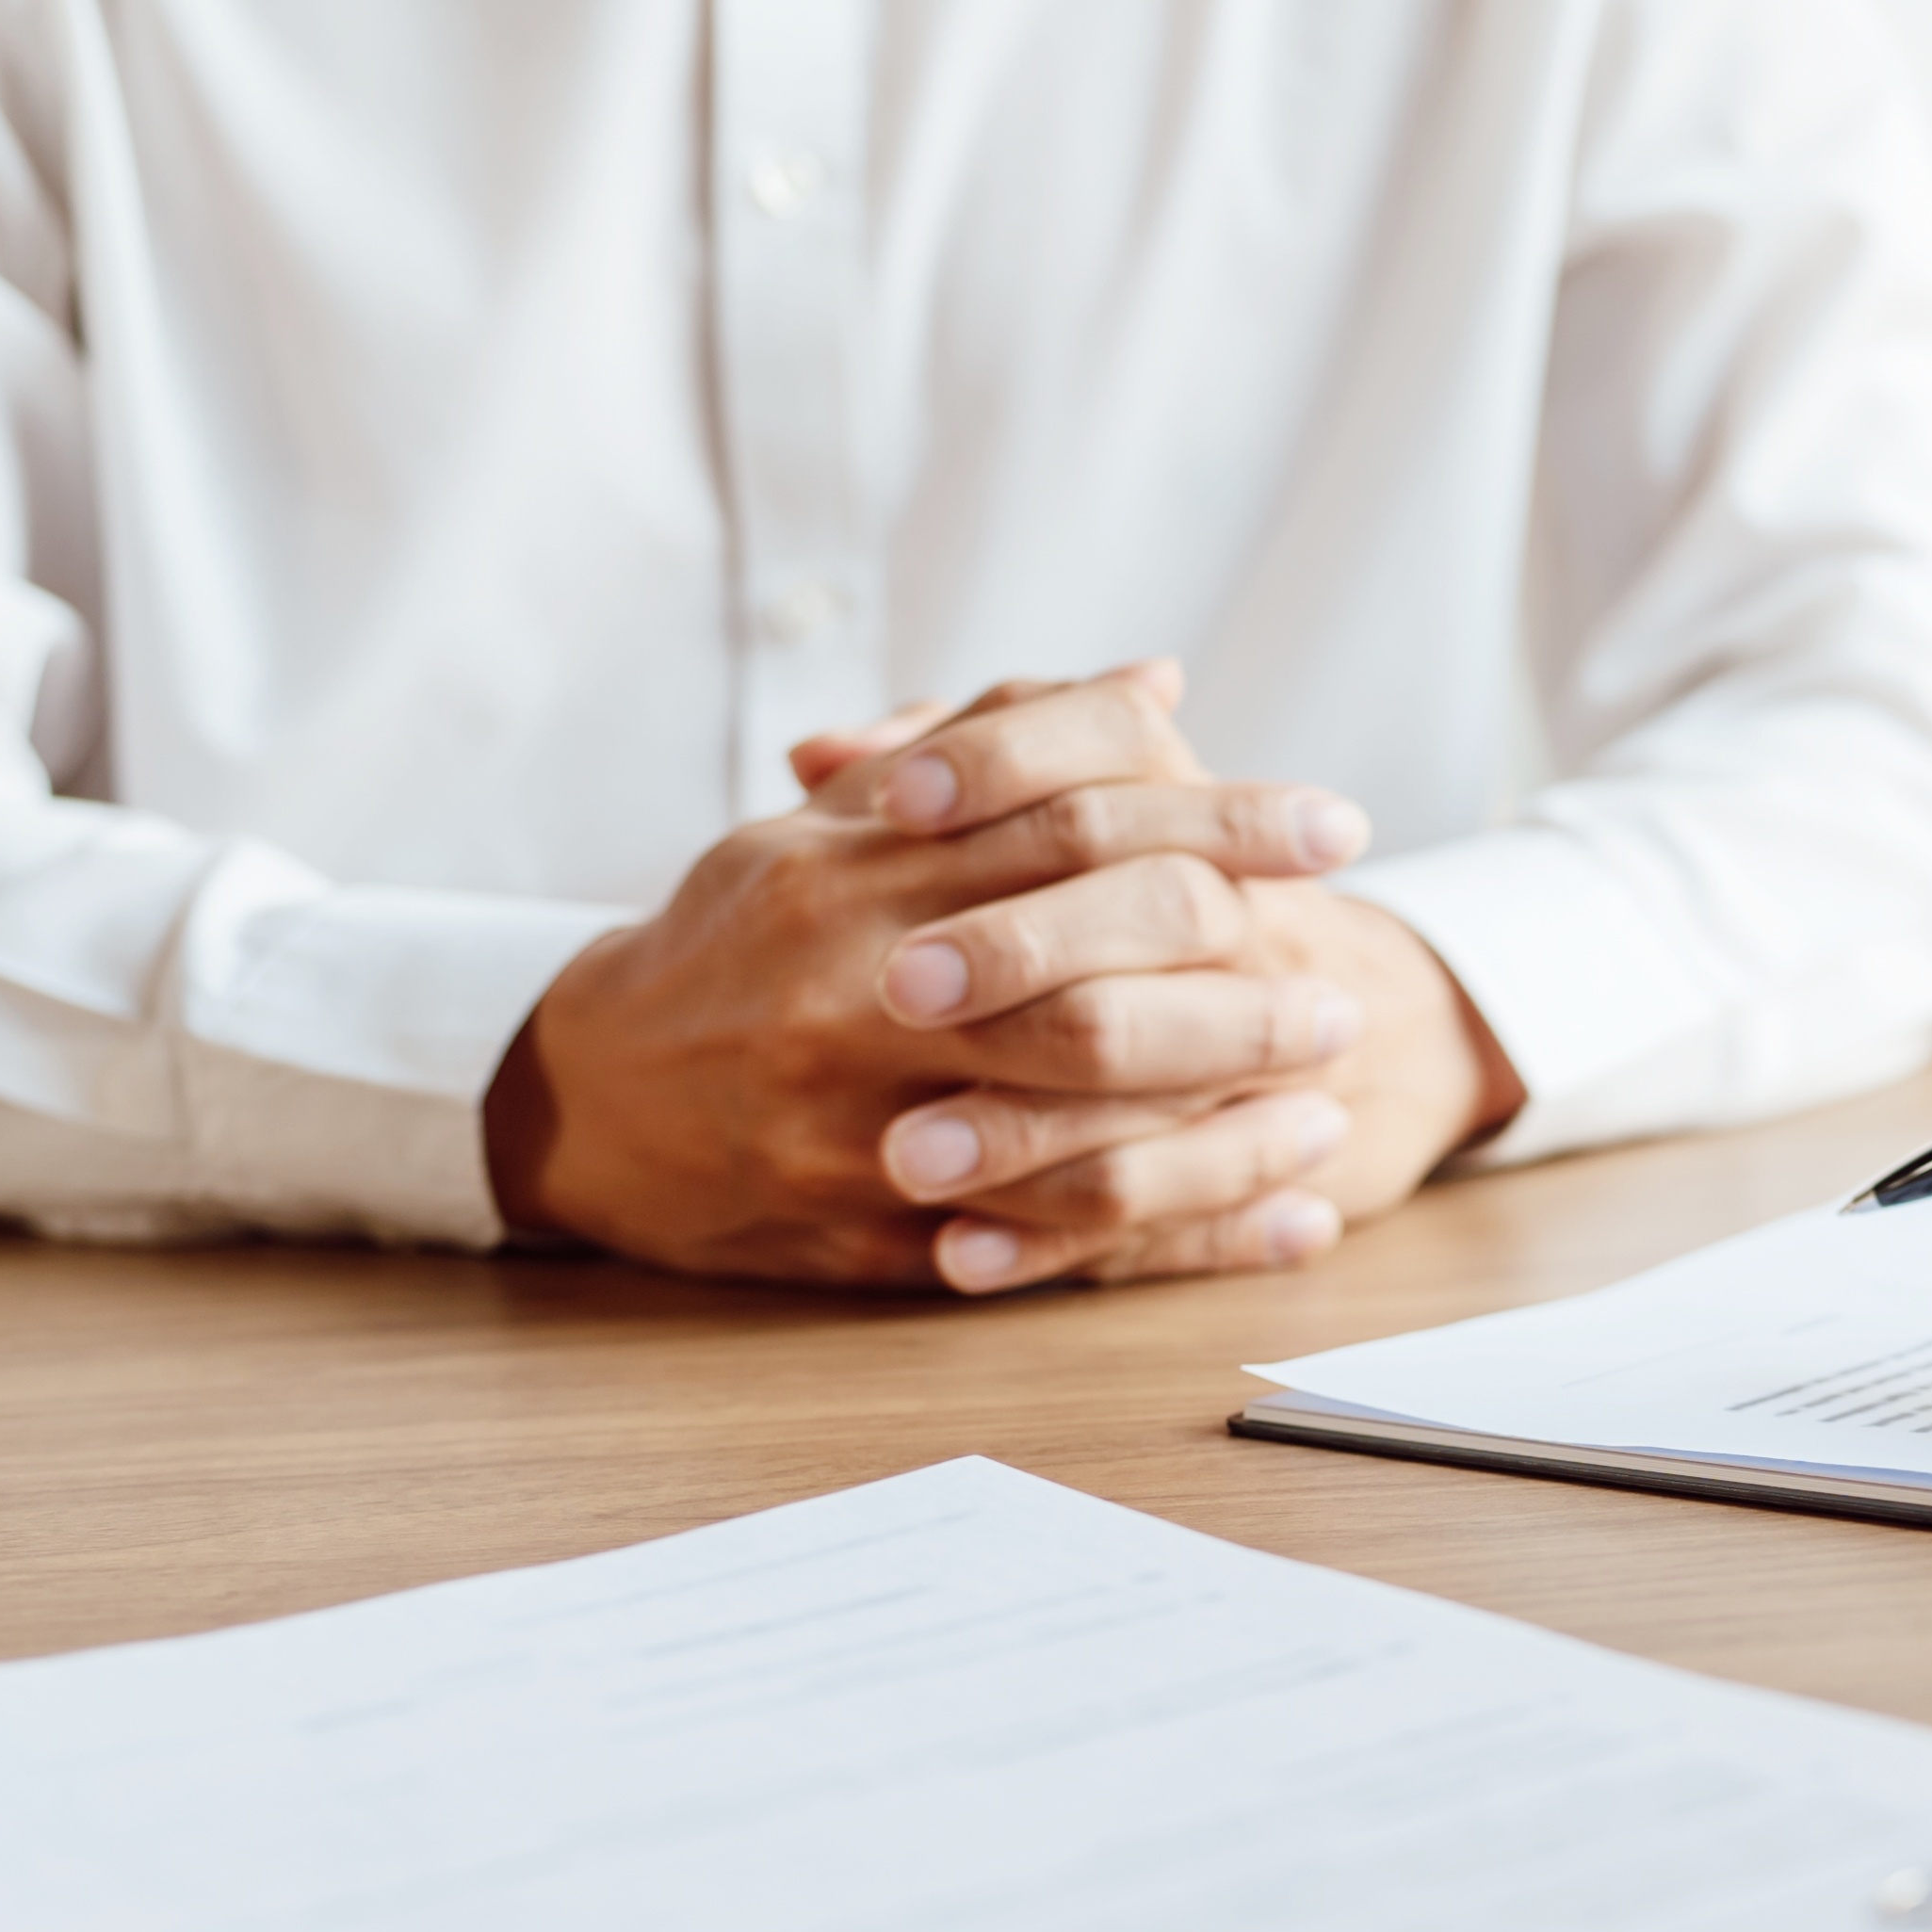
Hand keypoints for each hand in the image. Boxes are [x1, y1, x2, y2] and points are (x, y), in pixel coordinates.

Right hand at [489, 667, 1505, 1289]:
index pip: (1069, 829)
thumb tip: (1152, 684)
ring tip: (1329, 1103)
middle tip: (1342, 989)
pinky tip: (1291, 1226)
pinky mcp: (878, 1236)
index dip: (1216, 826)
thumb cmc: (735, 944)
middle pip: (1086, 989)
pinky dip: (1190, 1241)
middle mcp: (858, 1000)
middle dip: (1235, 990)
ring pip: (1078, 1133)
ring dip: (1226, 1127)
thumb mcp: (832, 825)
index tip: (1330, 827)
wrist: (589, 1101)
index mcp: (853, 876)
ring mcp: (864, 1128)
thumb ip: (990, 753)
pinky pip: (1059, 1247)